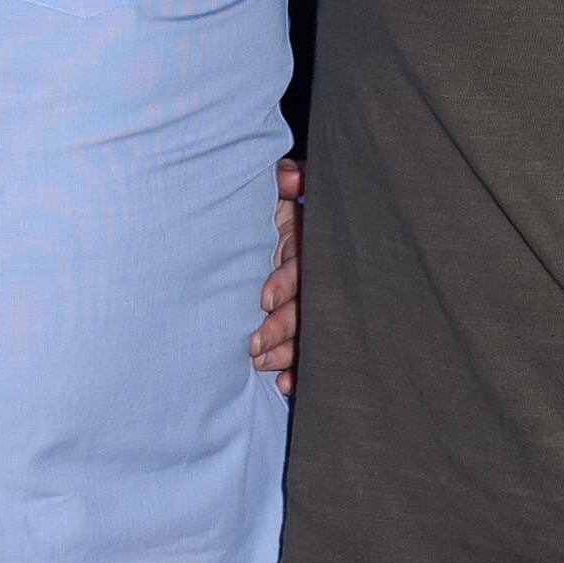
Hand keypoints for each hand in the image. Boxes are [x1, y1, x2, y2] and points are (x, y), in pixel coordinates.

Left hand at [252, 156, 302, 394]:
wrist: (260, 225)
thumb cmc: (271, 208)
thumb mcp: (276, 191)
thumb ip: (285, 180)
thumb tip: (290, 176)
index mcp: (306, 245)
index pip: (299, 265)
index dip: (284, 282)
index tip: (263, 298)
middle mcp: (310, 277)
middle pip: (302, 306)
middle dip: (280, 328)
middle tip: (253, 345)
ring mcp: (307, 303)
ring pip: (303, 333)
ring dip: (284, 352)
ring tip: (260, 365)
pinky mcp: (300, 325)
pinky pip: (303, 351)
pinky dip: (296, 370)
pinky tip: (286, 385)